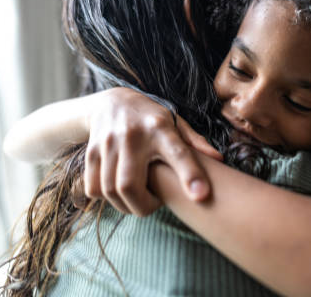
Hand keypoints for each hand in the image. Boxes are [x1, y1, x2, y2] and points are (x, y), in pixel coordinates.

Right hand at [84, 87, 221, 215]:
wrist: (113, 103)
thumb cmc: (153, 118)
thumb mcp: (177, 124)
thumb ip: (195, 143)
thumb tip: (219, 160)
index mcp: (162, 127)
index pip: (178, 152)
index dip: (190, 175)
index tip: (201, 196)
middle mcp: (133, 134)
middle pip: (130, 185)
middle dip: (143, 207)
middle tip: (154, 205)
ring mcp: (108, 142)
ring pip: (110, 190)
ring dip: (126, 205)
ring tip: (139, 200)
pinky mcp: (91, 151)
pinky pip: (94, 188)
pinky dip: (107, 198)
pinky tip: (119, 192)